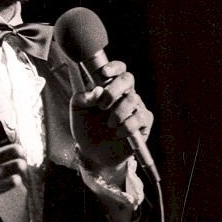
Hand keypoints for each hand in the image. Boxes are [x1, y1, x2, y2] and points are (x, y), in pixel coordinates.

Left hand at [69, 60, 153, 178]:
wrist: (93, 153)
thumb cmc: (86, 128)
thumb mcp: (77, 111)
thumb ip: (82, 98)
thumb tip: (97, 90)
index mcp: (110, 87)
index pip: (118, 69)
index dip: (113, 68)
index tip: (103, 74)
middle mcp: (125, 94)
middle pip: (128, 79)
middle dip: (114, 89)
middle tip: (102, 105)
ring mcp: (136, 108)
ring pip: (133, 100)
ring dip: (118, 113)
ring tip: (109, 125)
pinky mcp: (143, 124)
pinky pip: (141, 118)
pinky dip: (127, 126)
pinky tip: (119, 133)